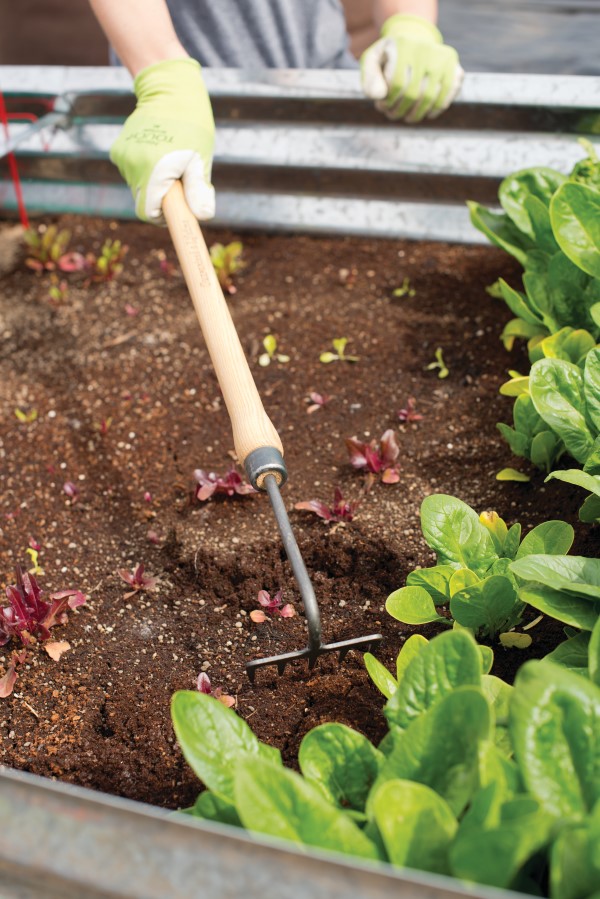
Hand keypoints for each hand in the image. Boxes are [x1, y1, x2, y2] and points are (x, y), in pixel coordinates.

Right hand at [110, 58, 214, 223]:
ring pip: (140, 187)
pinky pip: (133, 173)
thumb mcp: (200, 158)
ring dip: (156, 182)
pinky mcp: (118, 151)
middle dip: (163, 197)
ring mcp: (122, 157)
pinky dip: (147, 169)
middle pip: (145, 201)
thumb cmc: (191, 124)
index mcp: (153, 169)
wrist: (169, 89)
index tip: (177, 211)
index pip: (149, 213)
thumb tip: (203, 216)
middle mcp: (132, 164)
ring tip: (171, 159)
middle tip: (181, 178)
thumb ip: (199, 190)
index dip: (164, 218)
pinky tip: (158, 150)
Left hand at [361, 14, 462, 122]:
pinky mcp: (456, 69)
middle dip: (400, 110)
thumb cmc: (390, 55)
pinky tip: (425, 114)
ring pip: (429, 98)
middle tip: (392, 115)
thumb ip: (369, 77)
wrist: (415, 38)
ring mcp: (443, 59)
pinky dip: (434, 110)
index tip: (381, 106)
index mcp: (404, 45)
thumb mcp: (372, 60)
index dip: (387, 101)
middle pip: (413, 93)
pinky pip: (445, 97)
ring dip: (416, 114)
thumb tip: (378, 96)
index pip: (396, 83)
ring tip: (406, 117)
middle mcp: (426, 49)